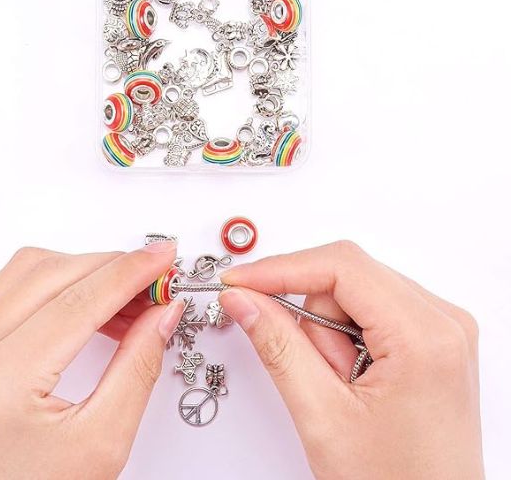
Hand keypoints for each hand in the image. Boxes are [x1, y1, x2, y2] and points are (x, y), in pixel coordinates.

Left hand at [0, 242, 183, 479]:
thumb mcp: (102, 441)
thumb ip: (138, 366)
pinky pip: (15, 289)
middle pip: (52, 275)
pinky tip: (93, 304)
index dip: (128, 273)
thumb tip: (162, 313)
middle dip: (112, 268)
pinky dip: (61, 284)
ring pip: (30, 271)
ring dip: (86, 271)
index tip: (161, 256)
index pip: (77, 303)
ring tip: (128, 296)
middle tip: (155, 280)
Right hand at [219, 241, 483, 479]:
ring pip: (354, 291)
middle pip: (347, 277)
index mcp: (424, 336)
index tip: (240, 282)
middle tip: (317, 370)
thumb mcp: (323, 416)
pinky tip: (354, 376)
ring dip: (330, 332)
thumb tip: (244, 299)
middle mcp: (442, 321)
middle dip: (313, 318)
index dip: (281, 268)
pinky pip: (369, 308)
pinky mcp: (430, 336)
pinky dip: (346, 335)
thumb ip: (278, 345)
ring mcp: (439, 327)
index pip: (341, 266)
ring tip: (342, 384)